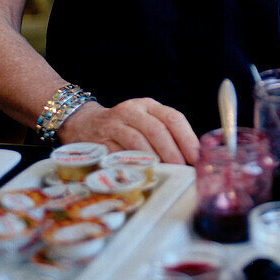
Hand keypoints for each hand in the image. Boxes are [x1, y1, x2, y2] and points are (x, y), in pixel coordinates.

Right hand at [58, 98, 199, 165]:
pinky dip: (132, 165)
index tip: (196, 155)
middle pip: (157, 130)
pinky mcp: (100, 140)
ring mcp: (114, 125)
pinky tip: (141, 174)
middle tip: (181, 169)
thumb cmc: (123, 127)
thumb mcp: (144, 122)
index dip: (187, 137)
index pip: (173, 118)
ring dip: (154, 159)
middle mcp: (132, 110)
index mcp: (148, 105)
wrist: (83, 123)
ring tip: (165, 172)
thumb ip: (163, 134)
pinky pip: (118, 154)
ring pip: (138, 141)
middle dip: (172, 151)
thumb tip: (190, 158)